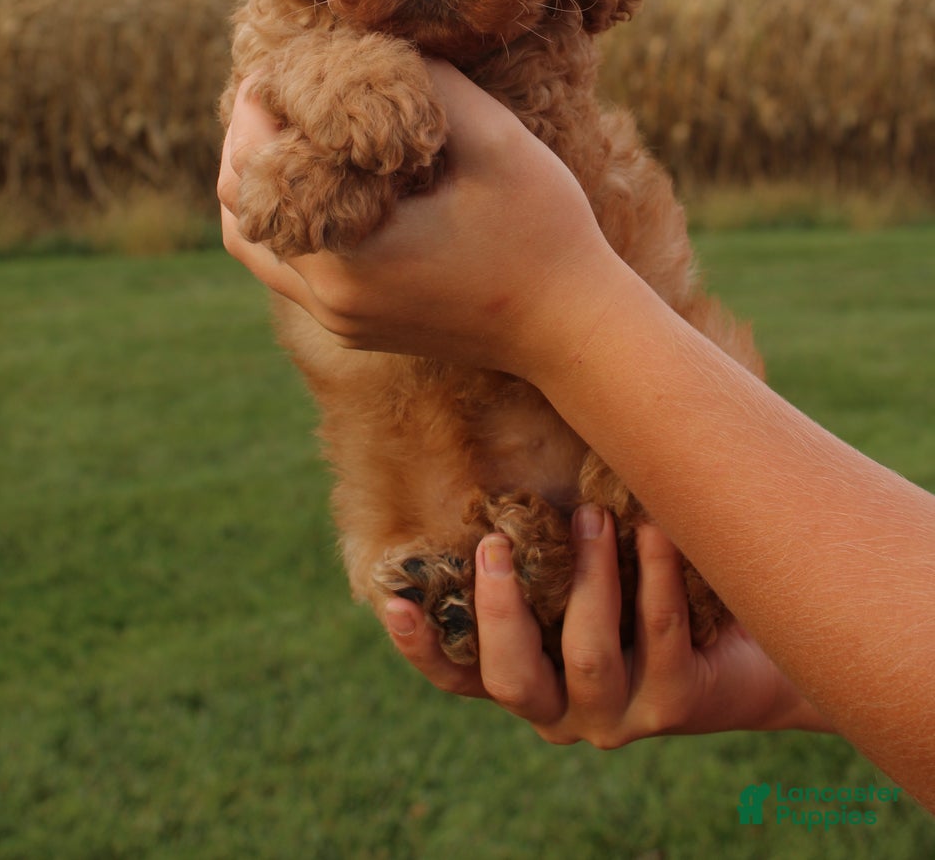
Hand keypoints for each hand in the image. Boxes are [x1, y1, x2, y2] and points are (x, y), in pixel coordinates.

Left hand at [218, 62, 626, 384]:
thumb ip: (426, 85)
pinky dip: (287, 214)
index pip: (256, 164)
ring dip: (259, 181)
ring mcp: (338, 318)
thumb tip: (373, 44)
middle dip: (249, 137)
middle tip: (281, 88)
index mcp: (349, 255)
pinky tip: (324, 174)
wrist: (574, 327)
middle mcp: (328, 298)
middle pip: (236, 206)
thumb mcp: (492, 139)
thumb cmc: (542, 230)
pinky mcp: (355, 325)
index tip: (286, 63)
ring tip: (291, 128)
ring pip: (253, 244)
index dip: (259, 103)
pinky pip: (288, 266)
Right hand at [383, 510, 829, 743]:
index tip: (395, 601)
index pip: (458, 675)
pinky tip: (655, 531)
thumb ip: (536, 530)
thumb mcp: (582, 553)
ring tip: (592, 515)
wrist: (757, 621)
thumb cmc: (648, 570)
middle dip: (501, 609)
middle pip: (511, 680)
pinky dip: (653, 579)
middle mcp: (563, 709)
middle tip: (496, 543)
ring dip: (588, 580)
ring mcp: (619, 715)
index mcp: (527, 675)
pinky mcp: (677, 707)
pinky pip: (659, 639)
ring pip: (587, 656)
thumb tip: (488, 437)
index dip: (422, 647)